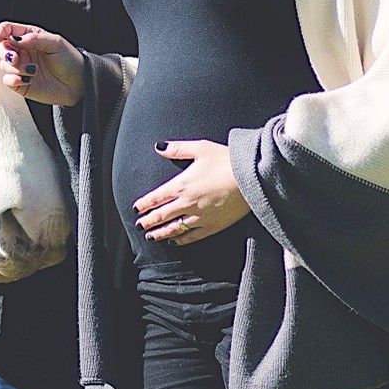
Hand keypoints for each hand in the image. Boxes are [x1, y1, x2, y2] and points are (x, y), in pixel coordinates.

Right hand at [0, 21, 85, 105]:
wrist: (79, 83)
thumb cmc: (69, 60)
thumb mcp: (55, 43)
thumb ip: (34, 39)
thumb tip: (12, 38)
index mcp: (29, 37)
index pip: (8, 30)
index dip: (0, 31)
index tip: (0, 37)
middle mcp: (23, 51)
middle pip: (1, 47)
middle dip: (4, 52)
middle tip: (15, 58)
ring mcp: (21, 68)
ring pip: (3, 64)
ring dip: (15, 67)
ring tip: (33, 70)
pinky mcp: (21, 83)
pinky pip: (7, 80)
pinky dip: (14, 79)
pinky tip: (28, 79)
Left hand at [133, 139, 248, 244]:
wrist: (252, 177)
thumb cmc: (227, 160)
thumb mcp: (201, 148)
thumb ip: (178, 148)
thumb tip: (159, 146)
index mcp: (181, 185)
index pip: (156, 198)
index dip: (144, 204)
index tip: (136, 209)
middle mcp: (187, 203)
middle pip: (161, 216)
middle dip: (148, 221)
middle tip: (139, 225)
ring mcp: (199, 217)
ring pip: (174, 229)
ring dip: (160, 233)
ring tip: (151, 236)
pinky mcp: (213, 226)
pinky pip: (192, 236)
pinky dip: (181, 240)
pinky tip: (174, 241)